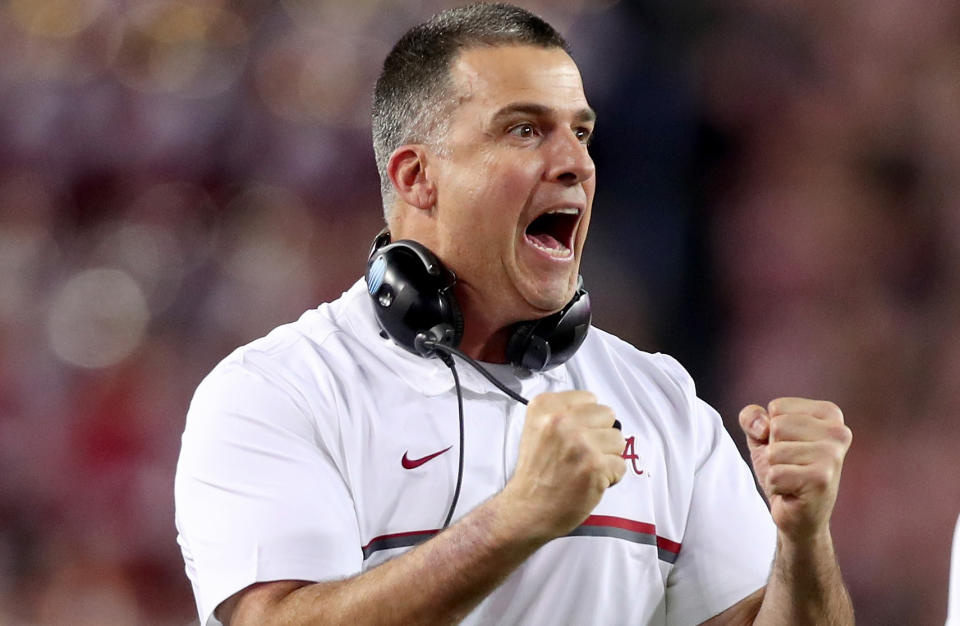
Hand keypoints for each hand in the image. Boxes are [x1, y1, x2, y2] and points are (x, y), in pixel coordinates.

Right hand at [501, 391, 625, 540]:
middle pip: (608, 416)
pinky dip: (610, 477)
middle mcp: (561, 419)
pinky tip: (589, 482)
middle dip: (600, 435)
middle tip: (581, 455)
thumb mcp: (537, 428)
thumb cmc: (536, 471)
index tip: (573, 438)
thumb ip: (565, 413)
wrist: (526, 509)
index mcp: (545, 406)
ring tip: (585, 468)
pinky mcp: (594, 465)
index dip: (587, 421)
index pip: (590, 399)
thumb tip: (603, 414)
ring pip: (618, 440)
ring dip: (607, 456)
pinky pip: (621, 465)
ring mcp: (579, 442)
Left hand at [739, 398, 852, 541]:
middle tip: (791, 466)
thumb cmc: (783, 469)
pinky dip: (775, 485)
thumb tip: (763, 427)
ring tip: (792, 478)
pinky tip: (792, 491)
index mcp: (829, 414)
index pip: (776, 407)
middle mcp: (838, 432)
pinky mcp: (821, 479)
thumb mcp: (761, 435)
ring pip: (774, 451)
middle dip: (773, 450)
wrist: (798, 515)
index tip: (790, 446)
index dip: (770, 430)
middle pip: (776, 427)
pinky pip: (775, 474)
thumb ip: (752, 416)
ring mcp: (832, 456)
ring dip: (774, 469)